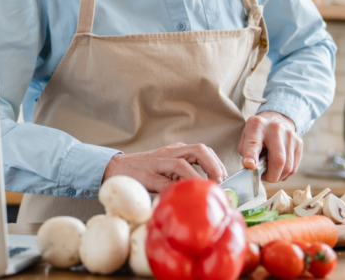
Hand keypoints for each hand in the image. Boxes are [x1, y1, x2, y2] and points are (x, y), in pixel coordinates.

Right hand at [101, 143, 228, 192]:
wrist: (117, 168)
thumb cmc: (145, 171)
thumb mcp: (168, 169)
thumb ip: (184, 174)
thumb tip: (207, 189)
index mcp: (177, 150)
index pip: (204, 150)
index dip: (218, 163)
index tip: (226, 179)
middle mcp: (170, 152)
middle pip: (199, 150)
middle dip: (214, 166)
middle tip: (220, 182)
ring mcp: (159, 162)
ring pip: (183, 162)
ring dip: (199, 176)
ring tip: (206, 188)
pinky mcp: (148, 175)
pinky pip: (166, 181)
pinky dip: (178, 187)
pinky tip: (185, 195)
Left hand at [238, 111, 301, 182]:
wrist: (275, 121)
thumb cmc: (257, 134)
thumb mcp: (245, 139)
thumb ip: (246, 154)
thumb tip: (252, 168)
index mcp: (257, 126)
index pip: (254, 143)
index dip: (251, 156)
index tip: (250, 166)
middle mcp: (276, 128)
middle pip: (278, 159)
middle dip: (271, 176)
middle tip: (263, 177)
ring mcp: (290, 135)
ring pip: (288, 167)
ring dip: (278, 176)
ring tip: (270, 173)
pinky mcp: (299, 143)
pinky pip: (294, 167)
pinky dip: (285, 174)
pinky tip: (279, 169)